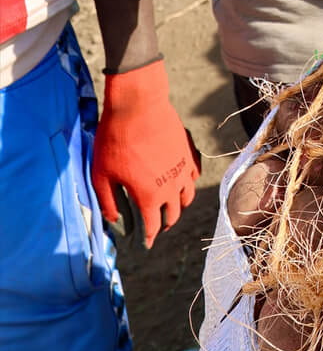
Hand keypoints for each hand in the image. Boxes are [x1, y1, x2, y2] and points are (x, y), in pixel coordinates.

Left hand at [92, 61, 200, 247]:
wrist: (138, 105)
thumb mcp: (101, 174)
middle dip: (163, 224)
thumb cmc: (115, 139)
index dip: (149, 239)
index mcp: (149, 196)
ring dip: (178, 206)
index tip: (145, 245)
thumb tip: (115, 220)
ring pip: (187, 196)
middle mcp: (171, 186)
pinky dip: (187, 184)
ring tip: (169, 207)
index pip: (153, 227)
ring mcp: (183, 169)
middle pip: (173, 214)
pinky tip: (180, 182)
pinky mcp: (188, 152)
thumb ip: (108, 202)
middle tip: (155, 227)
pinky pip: (193, 175)